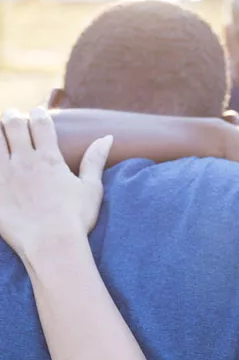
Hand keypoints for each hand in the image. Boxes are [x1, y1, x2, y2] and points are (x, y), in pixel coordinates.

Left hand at [0, 108, 112, 257]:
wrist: (51, 245)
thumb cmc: (75, 219)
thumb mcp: (91, 189)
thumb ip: (95, 160)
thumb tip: (106, 137)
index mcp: (49, 158)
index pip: (40, 123)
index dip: (38, 114)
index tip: (37, 113)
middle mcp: (24, 161)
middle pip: (12, 125)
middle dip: (12, 117)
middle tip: (13, 116)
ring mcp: (5, 175)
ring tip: (0, 134)